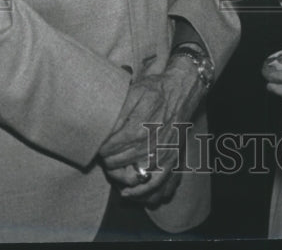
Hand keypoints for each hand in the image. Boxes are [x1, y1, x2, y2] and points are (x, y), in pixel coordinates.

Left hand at [99, 58, 205, 203]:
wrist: (182, 90)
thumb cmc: (156, 90)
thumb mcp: (132, 94)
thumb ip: (115, 114)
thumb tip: (99, 130)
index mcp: (135, 130)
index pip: (107, 149)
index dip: (100, 147)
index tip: (100, 143)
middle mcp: (148, 146)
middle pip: (116, 163)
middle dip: (107, 159)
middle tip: (106, 152)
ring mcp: (161, 155)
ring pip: (130, 176)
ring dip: (118, 172)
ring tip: (114, 166)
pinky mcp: (171, 159)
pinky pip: (154, 183)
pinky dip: (140, 191)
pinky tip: (128, 191)